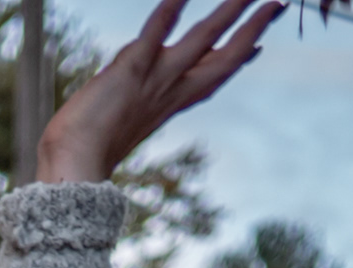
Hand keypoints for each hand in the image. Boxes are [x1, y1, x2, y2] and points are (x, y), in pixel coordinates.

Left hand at [38, 0, 283, 181]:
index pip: (213, 75)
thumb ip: (136, 81)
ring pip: (203, 41)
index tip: (260, 42)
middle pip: (225, 56)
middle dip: (254, 28)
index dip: (239, 57)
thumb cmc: (86, 144)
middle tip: (280, 2)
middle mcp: (171, 90)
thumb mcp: (121, 108)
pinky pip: (155, 36)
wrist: (72, 166)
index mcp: (170, 101)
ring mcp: (155, 80)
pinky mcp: (131, 71)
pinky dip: (168, 12)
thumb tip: (139, 58)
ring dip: (231, 12)